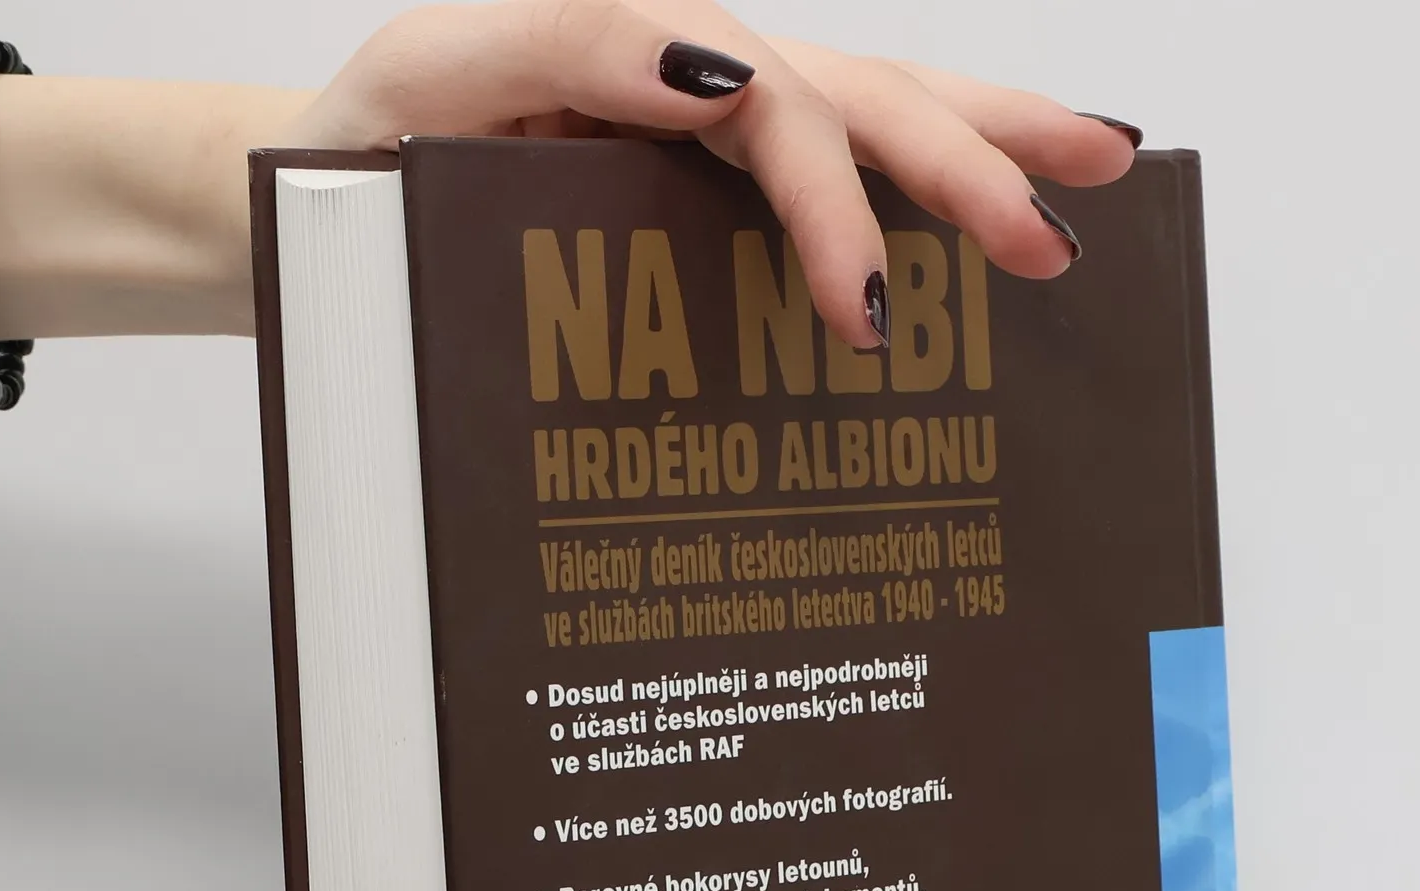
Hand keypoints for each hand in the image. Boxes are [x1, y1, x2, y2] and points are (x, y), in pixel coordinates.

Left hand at [286, 0, 1137, 348]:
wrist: (320, 195)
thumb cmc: (366, 141)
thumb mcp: (438, 75)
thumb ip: (572, 46)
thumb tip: (722, 72)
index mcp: (646, 52)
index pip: (780, 112)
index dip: (836, 206)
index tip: (866, 315)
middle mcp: (697, 85)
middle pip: (867, 95)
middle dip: (975, 162)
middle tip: (1058, 242)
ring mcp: (710, 136)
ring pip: (873, 116)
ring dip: (985, 143)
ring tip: (1098, 164)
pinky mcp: (704, 196)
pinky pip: (826, 188)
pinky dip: (914, 204)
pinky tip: (977, 233)